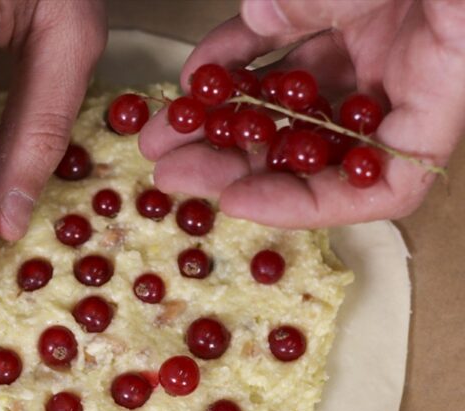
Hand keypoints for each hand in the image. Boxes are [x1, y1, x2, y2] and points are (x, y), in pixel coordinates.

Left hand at [139, 0, 464, 227]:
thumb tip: (260, 17)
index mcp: (439, 86)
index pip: (382, 184)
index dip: (309, 205)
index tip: (239, 201)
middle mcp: (397, 75)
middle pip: (314, 148)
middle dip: (236, 164)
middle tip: (173, 169)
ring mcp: (363, 44)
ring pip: (285, 102)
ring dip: (220, 120)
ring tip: (161, 130)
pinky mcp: (332, 11)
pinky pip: (276, 45)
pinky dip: (233, 59)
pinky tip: (194, 74)